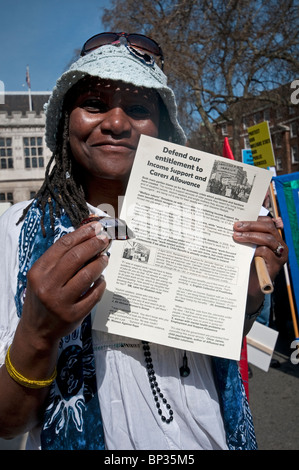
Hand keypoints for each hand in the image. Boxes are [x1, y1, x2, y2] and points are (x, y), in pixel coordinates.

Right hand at [20, 221, 109, 346]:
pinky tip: (101, 279)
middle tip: (104, 240)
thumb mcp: (41, 276)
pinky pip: (94, 294)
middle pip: (76, 257)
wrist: (36, 330)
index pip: (63, 246)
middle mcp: (48, 286)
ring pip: (87, 274)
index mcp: (38, 272)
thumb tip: (85, 238)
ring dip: (100, 263)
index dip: (82, 234)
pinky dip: (101, 284)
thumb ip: (59, 259)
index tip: (95, 228)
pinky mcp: (74, 314)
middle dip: (94, 245)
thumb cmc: (42, 296)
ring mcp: (61, 301)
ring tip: (105, 258)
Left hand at [233, 216, 287, 279]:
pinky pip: (266, 252)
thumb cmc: (249, 266)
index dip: (254, 219)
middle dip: (251, 225)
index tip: (239, 221)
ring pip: (267, 239)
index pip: (268, 222)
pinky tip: (244, 251)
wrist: (251, 287)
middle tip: (236, 227)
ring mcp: (280, 256)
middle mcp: (280, 245)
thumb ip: (248, 237)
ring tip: (236, 236)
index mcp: (274, 238)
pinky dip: (254, 250)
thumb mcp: (249, 249)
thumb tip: (236, 224)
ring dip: (250, 236)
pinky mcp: (276, 266)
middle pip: (269, 228)